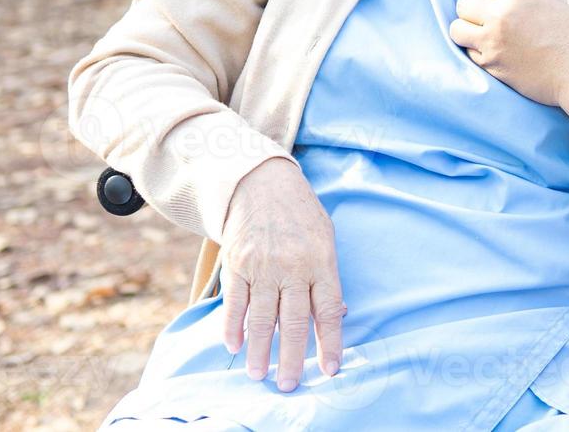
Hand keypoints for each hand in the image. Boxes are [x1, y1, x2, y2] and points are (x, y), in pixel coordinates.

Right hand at [220, 157, 343, 391]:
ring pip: (261, 319)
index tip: (330, 370)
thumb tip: (336, 316)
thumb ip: (327, 278)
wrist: (263, 183)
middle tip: (289, 385)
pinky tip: (234, 346)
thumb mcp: (326, 239)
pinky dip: (232, 327)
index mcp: (321, 262)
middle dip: (292, 358)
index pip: (328, 311)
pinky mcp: (237, 264)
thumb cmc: (301, 216)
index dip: (330, 343)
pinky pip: (234, 302)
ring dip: (259, 351)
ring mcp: (262, 266)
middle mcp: (292, 267)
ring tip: (259, 375)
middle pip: (293, 322)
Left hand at [450, 0, 568, 108]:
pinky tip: (494, 54)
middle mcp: (502, 12)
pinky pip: (469, 53)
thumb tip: (497, 0)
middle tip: (481, 20)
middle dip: (470, 11)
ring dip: (466, 32)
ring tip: (481, 37)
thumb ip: (521, 0)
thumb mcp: (551, 3)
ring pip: (457, 29)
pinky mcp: (492, 65)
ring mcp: (494, 40)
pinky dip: (477, 53)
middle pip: (463, 4)